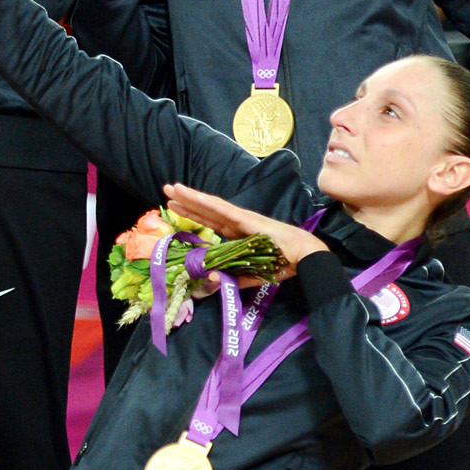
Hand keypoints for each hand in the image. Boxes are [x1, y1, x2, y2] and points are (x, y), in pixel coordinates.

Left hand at [159, 184, 327, 275]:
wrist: (303, 257)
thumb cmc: (281, 264)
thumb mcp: (249, 275)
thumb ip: (230, 277)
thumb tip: (209, 281)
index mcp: (237, 234)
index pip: (210, 222)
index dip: (192, 214)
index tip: (174, 208)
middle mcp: (237, 223)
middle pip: (206, 211)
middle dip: (186, 202)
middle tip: (166, 192)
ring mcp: (241, 219)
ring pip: (210, 206)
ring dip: (190, 197)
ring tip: (172, 189)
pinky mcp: (246, 219)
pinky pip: (222, 210)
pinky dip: (206, 203)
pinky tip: (192, 196)